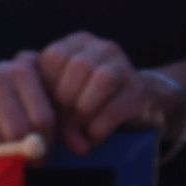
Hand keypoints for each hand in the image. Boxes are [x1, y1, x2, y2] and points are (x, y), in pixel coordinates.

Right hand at [0, 47, 54, 152]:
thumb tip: (65, 147)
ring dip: (5, 160)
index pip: (42, 118)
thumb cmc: (6, 91)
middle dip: (26, 154)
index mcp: (21, 71)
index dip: (46, 143)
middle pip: (17, 133)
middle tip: (29, 160)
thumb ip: (52, 108)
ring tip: (10, 159)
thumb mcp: (31, 87)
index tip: (44, 151)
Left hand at [23, 32, 153, 150]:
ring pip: (103, 79)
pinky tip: (93, 137)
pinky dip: (99, 128)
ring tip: (78, 131)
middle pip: (80, 66)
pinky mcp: (138, 89)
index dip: (48, 88)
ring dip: (85, 112)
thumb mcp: (61, 98)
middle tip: (64, 126)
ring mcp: (123, 65)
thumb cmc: (83, 102)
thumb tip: (58, 142)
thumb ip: (50, 110)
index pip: (54, 56)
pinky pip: (117, 106)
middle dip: (67, 102)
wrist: (130, 105)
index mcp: (75, 43)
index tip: (48, 110)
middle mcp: (101, 48)